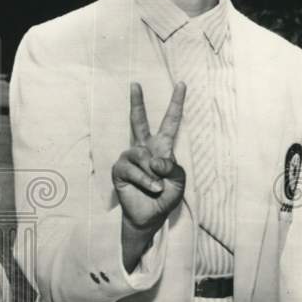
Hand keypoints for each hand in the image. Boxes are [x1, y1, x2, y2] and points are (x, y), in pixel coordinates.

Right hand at [112, 81, 186, 230]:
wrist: (149, 217)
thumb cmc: (165, 198)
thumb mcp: (179, 182)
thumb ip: (173, 167)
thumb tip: (156, 159)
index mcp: (163, 148)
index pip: (170, 123)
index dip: (176, 104)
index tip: (181, 84)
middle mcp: (144, 149)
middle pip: (139, 121)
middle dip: (137, 102)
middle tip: (135, 84)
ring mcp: (130, 158)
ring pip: (140, 154)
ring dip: (152, 173)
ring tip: (157, 186)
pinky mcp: (120, 170)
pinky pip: (132, 168)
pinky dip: (144, 179)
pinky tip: (150, 187)